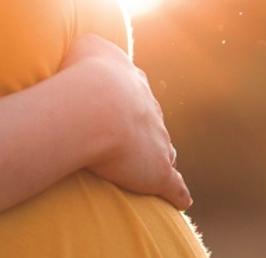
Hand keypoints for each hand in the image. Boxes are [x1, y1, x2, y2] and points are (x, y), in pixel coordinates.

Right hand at [61, 34, 191, 209]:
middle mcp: (151, 113)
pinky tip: (181, 202)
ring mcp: (159, 143)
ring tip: (151, 170)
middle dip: (147, 133)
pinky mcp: (159, 173)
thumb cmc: (83, 77)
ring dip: (159, 160)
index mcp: (135, 86)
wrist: (96, 107)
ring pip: (165, 152)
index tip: (125, 113)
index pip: (138, 98)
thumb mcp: (88, 47)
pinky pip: (174, 187)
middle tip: (135, 143)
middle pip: (154, 125)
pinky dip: (178, 195)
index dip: (131, 107)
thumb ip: (93, 50)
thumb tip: (90, 53)